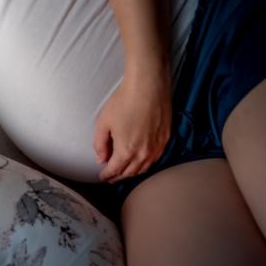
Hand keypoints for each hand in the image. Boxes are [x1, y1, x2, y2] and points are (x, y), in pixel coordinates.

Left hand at [94, 64, 171, 182]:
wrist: (148, 88)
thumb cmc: (123, 102)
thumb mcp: (103, 122)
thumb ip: (100, 143)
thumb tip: (101, 159)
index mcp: (126, 151)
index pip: (115, 170)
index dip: (107, 175)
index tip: (102, 177)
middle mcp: (143, 154)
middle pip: (130, 172)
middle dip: (118, 176)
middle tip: (111, 177)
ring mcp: (156, 148)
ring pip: (143, 168)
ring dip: (132, 173)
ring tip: (124, 172)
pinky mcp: (165, 140)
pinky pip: (154, 159)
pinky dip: (145, 164)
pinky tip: (140, 162)